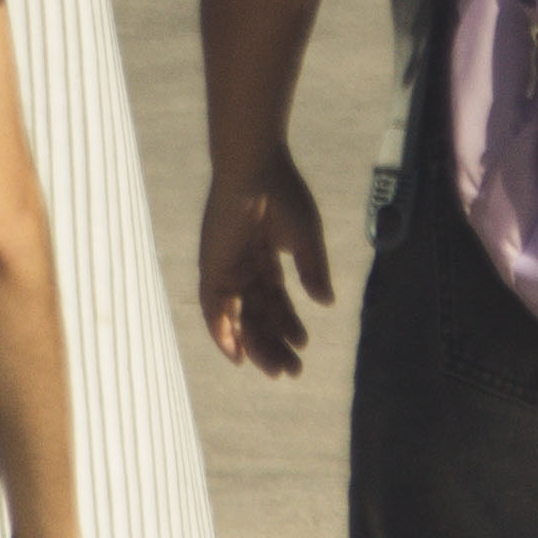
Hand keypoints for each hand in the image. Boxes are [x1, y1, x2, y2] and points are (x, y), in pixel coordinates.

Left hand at [198, 147, 339, 380]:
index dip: (288, 325)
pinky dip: (222, 332)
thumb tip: (326, 303)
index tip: (303, 345)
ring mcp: (225, 268)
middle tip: (291, 372)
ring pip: (238, 318)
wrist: (255, 166)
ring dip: (253, 345)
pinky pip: (213, 307)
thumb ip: (313, 270)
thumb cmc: (281, 192)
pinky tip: (236, 355)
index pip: (275, 302)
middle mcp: (243, 268)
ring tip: (274, 370)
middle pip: (257, 316)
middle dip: (274, 344)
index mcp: (264, 259)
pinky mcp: (212, 265)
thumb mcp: (305, 238)